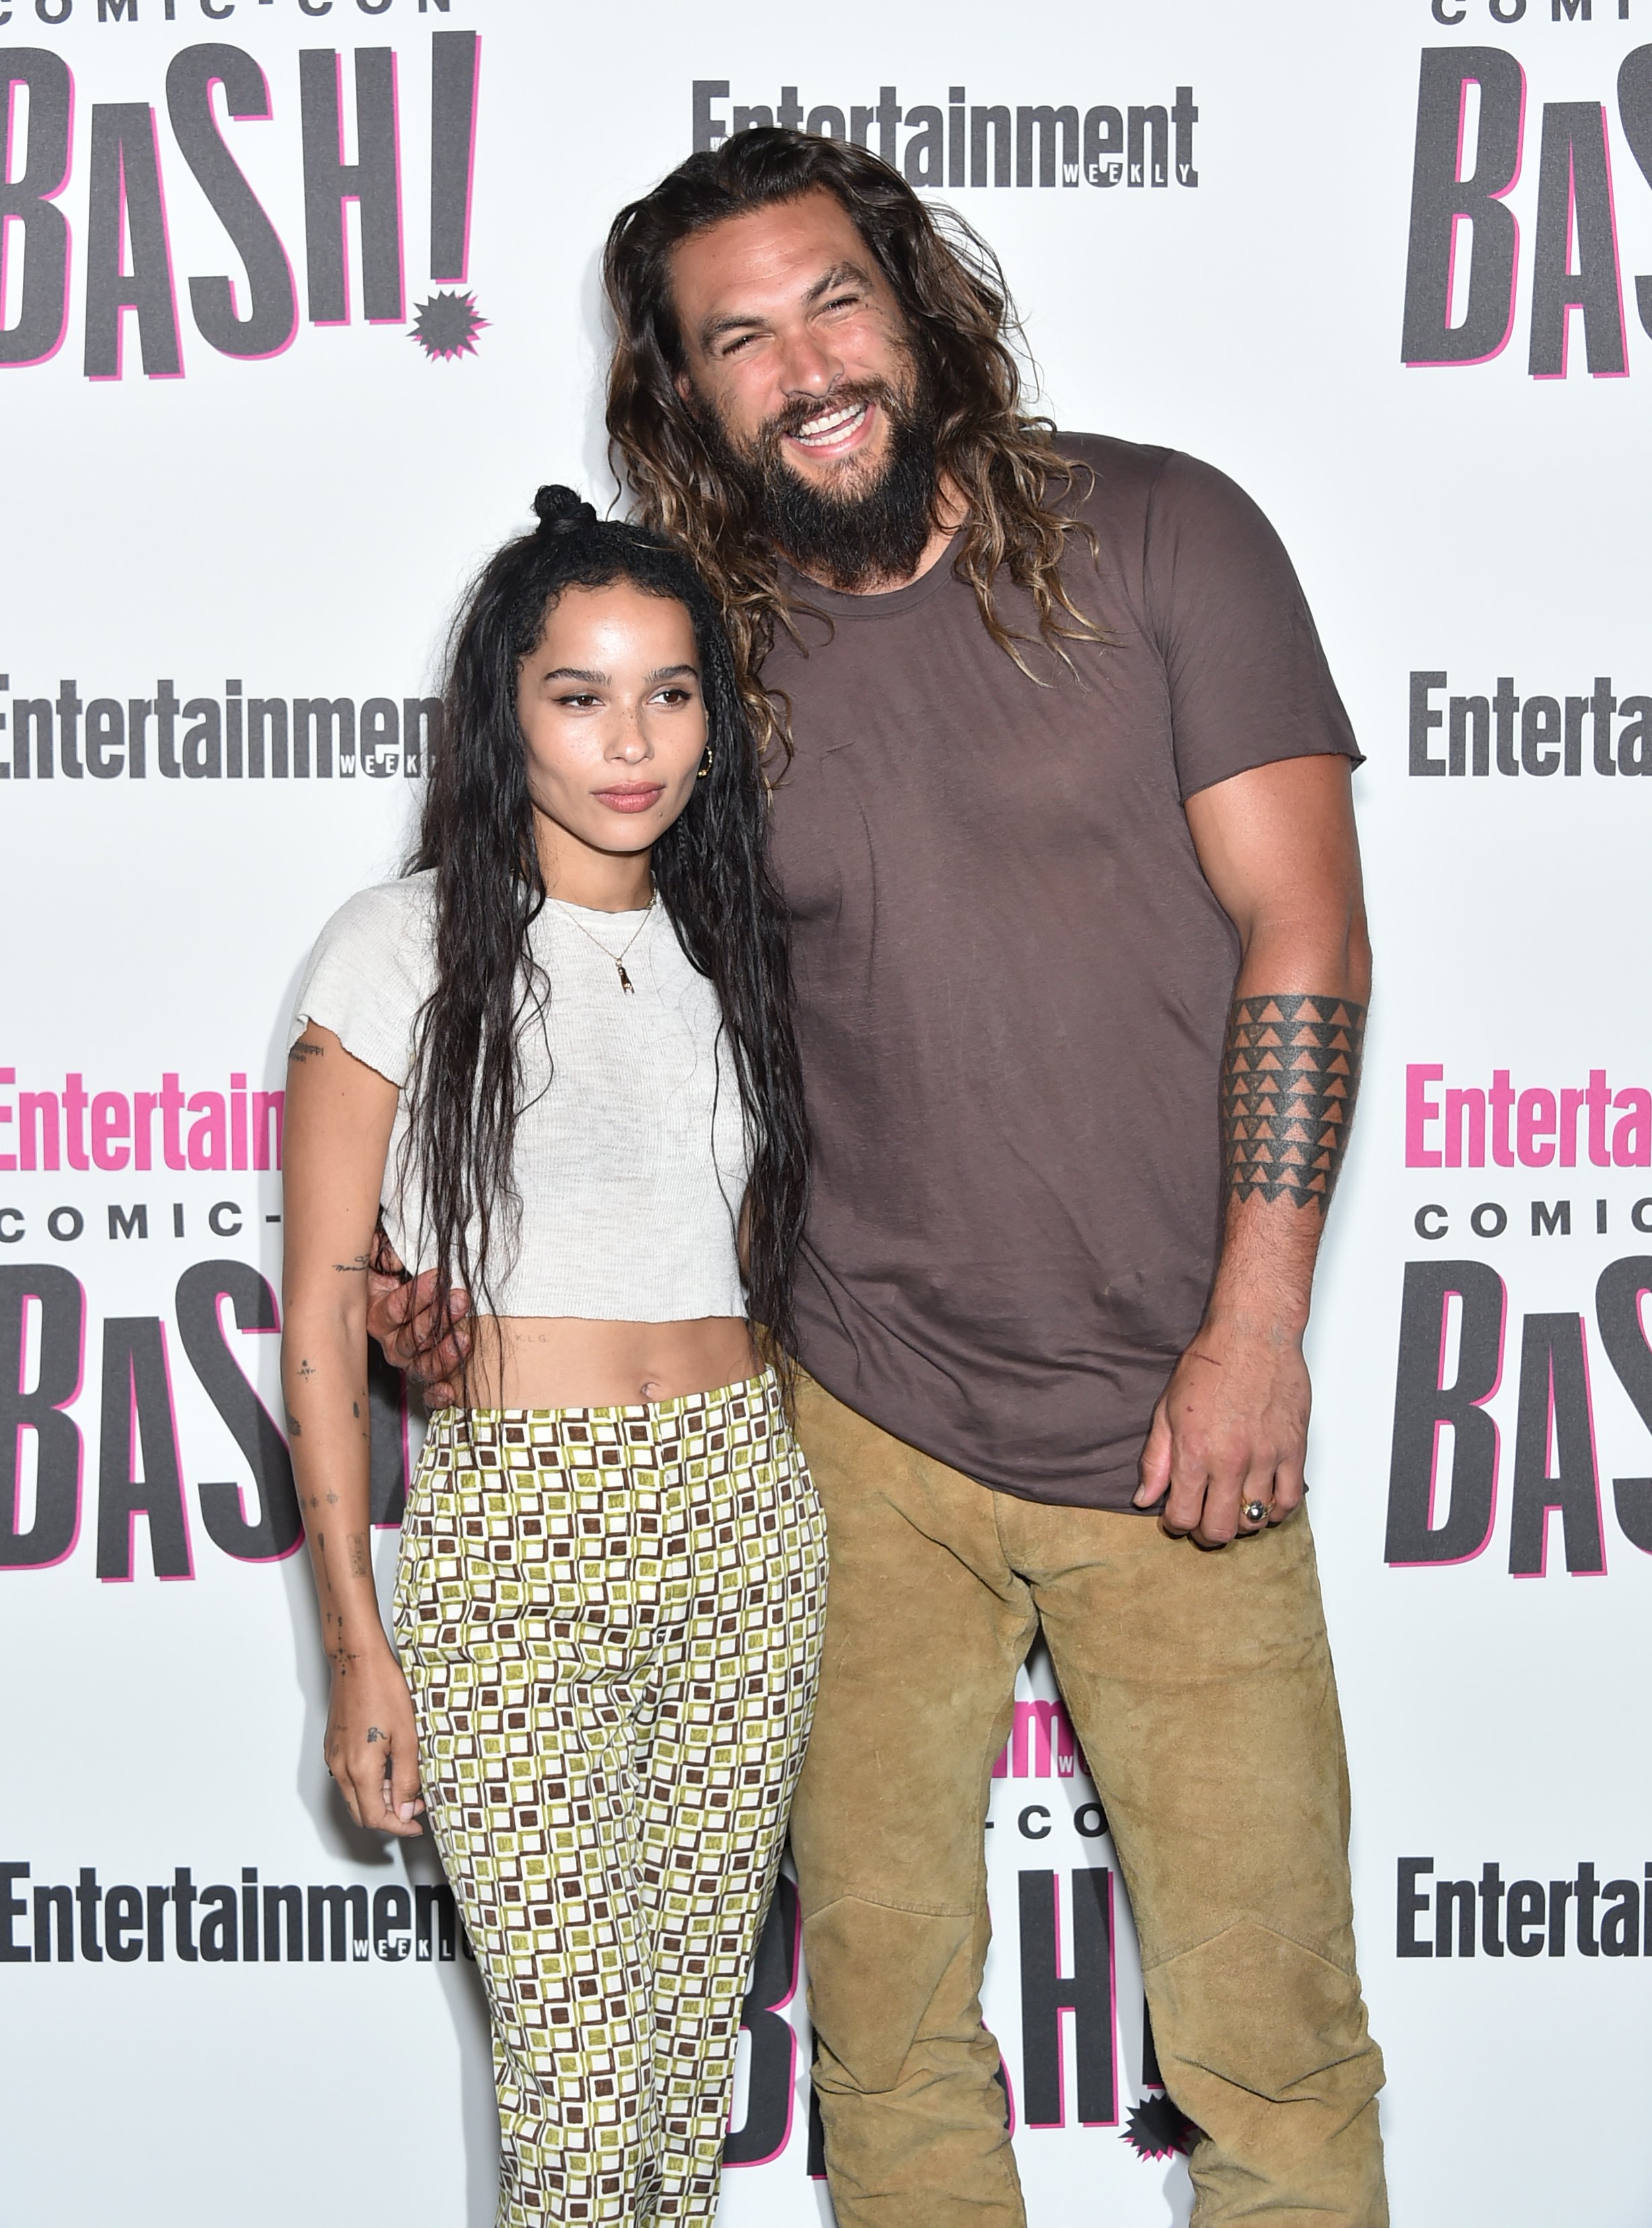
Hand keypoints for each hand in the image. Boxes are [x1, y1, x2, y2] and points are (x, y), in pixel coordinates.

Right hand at [324, 1645, 424, 1837]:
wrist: (357, 1661)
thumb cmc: (383, 1690)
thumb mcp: (406, 1738)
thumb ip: (406, 1779)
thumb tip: (405, 1810)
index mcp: (359, 1769)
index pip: (375, 1817)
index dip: (398, 1826)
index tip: (417, 1824)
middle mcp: (340, 1768)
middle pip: (361, 1813)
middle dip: (390, 1816)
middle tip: (415, 1806)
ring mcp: (333, 1758)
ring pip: (354, 1797)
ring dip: (379, 1800)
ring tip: (405, 1784)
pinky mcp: (333, 1747)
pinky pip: (348, 1779)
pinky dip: (368, 1784)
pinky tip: (388, 1768)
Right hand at [365, 1232, 468, 1406]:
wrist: (413, 1281)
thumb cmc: (400, 1267)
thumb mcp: (386, 1252)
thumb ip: (385, 1252)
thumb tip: (395, 1258)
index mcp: (376, 1312)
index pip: (392, 1310)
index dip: (415, 1297)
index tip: (439, 1276)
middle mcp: (391, 1340)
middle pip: (408, 1341)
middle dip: (435, 1321)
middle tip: (460, 1300)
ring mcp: (409, 1358)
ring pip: (421, 1365)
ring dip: (443, 1354)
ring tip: (465, 1340)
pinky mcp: (427, 1370)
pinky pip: (427, 1388)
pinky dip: (437, 1393)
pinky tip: (450, 1391)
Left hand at [1134, 1314, 1309, 1546]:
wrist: (1252, 1335)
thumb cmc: (1210, 1366)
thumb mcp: (1166, 1411)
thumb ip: (1156, 1460)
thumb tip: (1145, 1498)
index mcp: (1194, 1452)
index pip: (1184, 1517)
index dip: (1177, 1526)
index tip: (1177, 1519)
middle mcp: (1230, 1461)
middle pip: (1221, 1529)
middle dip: (1208, 1534)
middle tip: (1205, 1523)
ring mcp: (1265, 1457)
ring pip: (1255, 1519)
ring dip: (1241, 1522)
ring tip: (1233, 1507)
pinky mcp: (1293, 1449)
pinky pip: (1289, 1500)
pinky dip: (1276, 1510)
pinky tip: (1264, 1501)